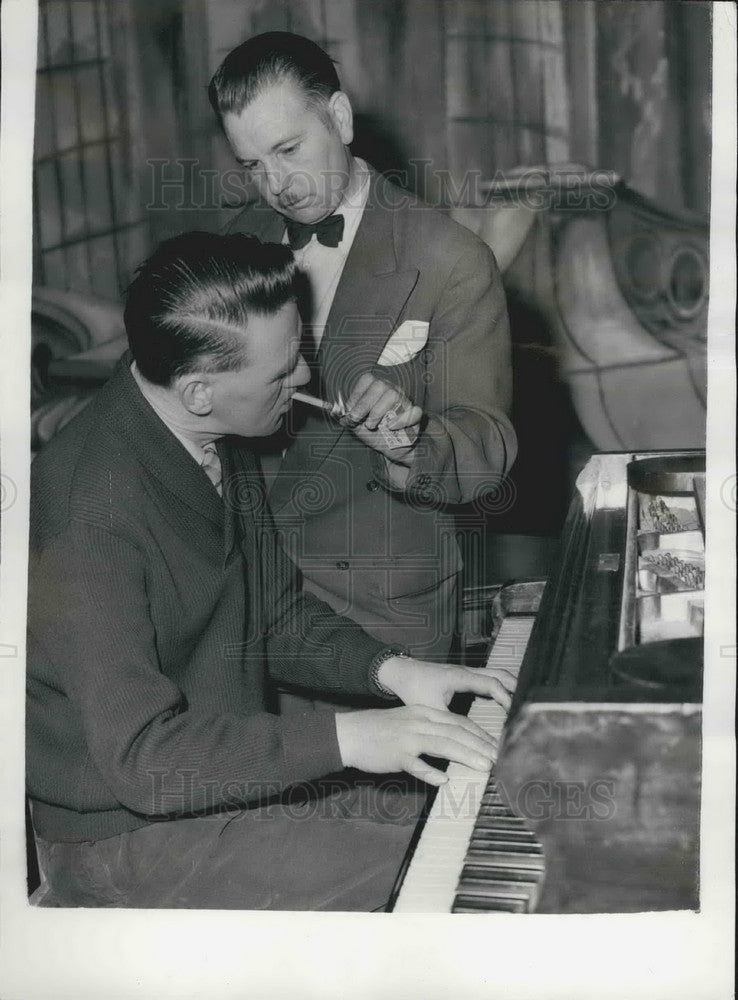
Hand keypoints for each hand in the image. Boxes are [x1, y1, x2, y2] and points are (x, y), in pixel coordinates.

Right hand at [335, 704, 497, 785]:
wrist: (350, 733)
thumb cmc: (380, 729)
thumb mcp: (409, 721)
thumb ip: (432, 729)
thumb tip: (456, 740)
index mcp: (424, 713)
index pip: (459, 722)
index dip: (480, 734)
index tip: (496, 746)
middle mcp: (419, 722)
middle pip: (456, 732)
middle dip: (481, 745)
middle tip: (499, 758)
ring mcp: (408, 738)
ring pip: (443, 745)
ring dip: (466, 755)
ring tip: (484, 766)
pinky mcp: (396, 755)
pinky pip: (415, 765)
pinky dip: (430, 772)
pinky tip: (443, 781)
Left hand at [340, 373, 422, 462]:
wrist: (392, 449)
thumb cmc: (375, 432)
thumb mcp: (357, 425)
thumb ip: (345, 417)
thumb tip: (333, 410)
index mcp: (376, 390)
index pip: (367, 379)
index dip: (356, 395)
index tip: (350, 411)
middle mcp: (391, 391)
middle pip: (379, 385)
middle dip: (364, 404)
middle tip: (357, 419)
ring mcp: (404, 402)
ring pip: (393, 395)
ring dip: (378, 412)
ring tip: (372, 426)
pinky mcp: (415, 415)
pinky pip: (412, 412)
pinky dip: (400, 420)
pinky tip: (391, 427)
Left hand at [377, 656, 516, 712]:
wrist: (399, 672)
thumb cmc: (413, 688)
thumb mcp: (431, 709)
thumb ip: (450, 724)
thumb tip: (467, 742)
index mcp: (461, 676)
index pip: (492, 684)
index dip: (505, 698)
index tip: (514, 713)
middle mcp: (466, 670)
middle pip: (500, 673)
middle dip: (515, 688)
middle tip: (528, 705)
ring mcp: (465, 671)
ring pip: (495, 673)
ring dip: (508, 686)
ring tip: (521, 703)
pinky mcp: (463, 675)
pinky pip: (487, 677)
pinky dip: (498, 686)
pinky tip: (501, 699)